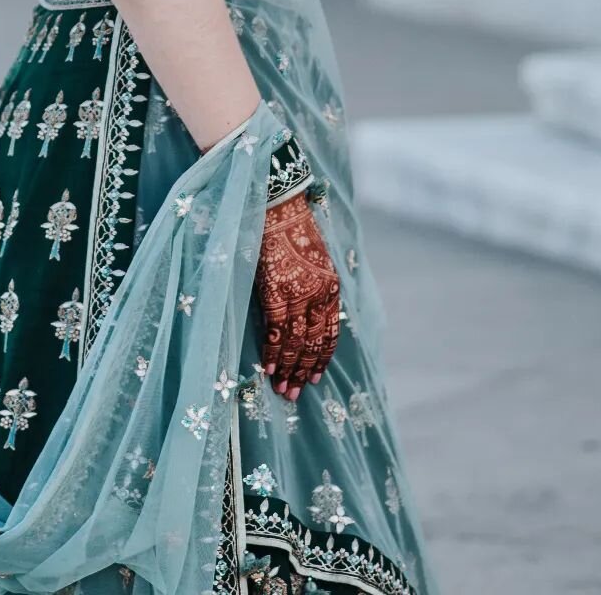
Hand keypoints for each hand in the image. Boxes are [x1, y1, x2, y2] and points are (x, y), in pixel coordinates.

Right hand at [253, 190, 340, 399]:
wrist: (277, 207)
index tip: (314, 378)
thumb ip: (312, 291)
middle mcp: (319, 295)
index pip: (328, 334)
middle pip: (313, 343)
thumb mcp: (313, 263)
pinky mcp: (276, 292)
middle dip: (304, 371)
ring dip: (288, 369)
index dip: (320, 359)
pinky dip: (273, 352)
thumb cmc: (291, 232)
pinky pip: (276, 331)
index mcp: (331, 289)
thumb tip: (301, 321)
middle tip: (294, 394)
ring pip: (295, 343)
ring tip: (282, 390)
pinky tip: (269, 368)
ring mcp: (298, 295)